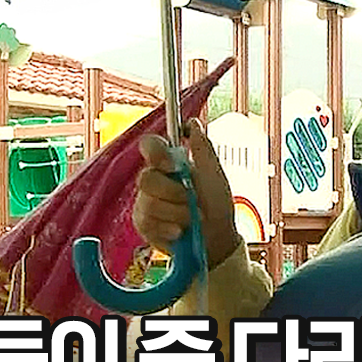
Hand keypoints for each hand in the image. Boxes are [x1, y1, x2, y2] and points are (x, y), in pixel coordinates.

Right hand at [133, 118, 244, 269]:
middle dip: (173, 193)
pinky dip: (167, 228)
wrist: (218, 238)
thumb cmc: (217, 204)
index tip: (172, 165)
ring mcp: (145, 202)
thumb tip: (192, 123)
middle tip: (193, 202)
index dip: (156, 152)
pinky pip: (147, 222)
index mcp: (169, 162)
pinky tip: (179, 232)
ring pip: (148, 203)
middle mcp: (153, 180)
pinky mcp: (143, 223)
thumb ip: (203, 149)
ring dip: (176, 213)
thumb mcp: (215, 174)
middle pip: (146, 178)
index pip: (149, 145)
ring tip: (192, 220)